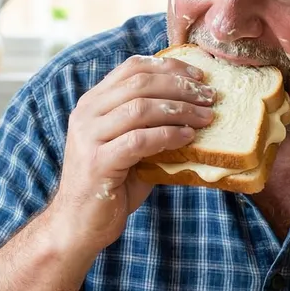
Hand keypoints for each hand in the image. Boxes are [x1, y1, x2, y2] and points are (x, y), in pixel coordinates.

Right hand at [48, 54, 214, 252]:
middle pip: (139, 83)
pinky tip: (188, 137)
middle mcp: (87, 113)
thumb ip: (149, 123)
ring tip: (206, 117)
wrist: (79, 224)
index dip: (169, 66)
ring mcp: (89, 137)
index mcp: (93, 102)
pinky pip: (139, 140)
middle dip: (181, 87)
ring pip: (140, 108)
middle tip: (210, 97)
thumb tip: (194, 106)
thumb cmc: (112, 184)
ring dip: (180, 110)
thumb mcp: (129, 144)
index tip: (199, 76)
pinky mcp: (98, 162)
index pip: (132, 67)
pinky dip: (168, 135)